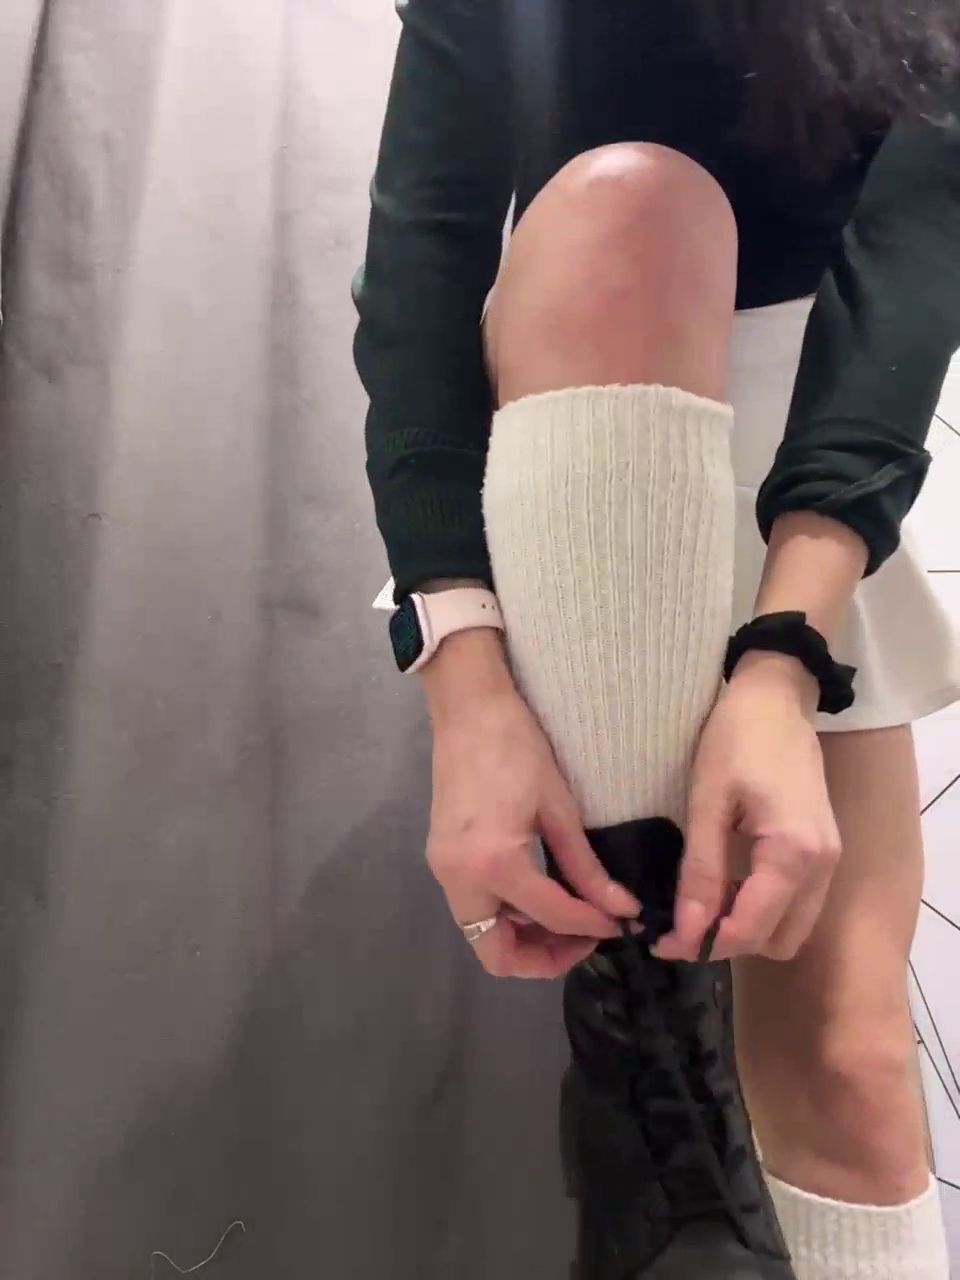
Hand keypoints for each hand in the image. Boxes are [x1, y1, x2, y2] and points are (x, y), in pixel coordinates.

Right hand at [424, 636, 638, 977]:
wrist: (468, 708)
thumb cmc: (517, 745)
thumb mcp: (559, 807)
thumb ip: (586, 867)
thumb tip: (620, 910)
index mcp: (493, 863)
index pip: (551, 915)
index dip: (591, 927)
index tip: (621, 925)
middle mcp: (459, 879)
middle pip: (496, 954)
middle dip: (543, 957)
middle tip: (585, 938)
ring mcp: (444, 871)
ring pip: (483, 936)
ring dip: (525, 938)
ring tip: (569, 918)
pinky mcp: (442, 860)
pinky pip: (476, 908)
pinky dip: (508, 914)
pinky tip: (541, 893)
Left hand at [655, 652, 841, 962]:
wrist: (777, 697)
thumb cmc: (735, 738)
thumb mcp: (707, 802)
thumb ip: (701, 871)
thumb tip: (687, 931)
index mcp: (793, 854)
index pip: (750, 929)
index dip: (704, 945)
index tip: (660, 942)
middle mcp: (822, 867)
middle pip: (777, 941)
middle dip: (730, 942)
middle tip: (681, 923)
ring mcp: (830, 860)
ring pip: (792, 929)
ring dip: (749, 929)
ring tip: (701, 906)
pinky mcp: (826, 851)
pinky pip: (798, 904)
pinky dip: (764, 909)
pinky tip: (727, 887)